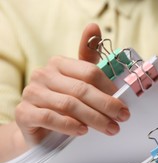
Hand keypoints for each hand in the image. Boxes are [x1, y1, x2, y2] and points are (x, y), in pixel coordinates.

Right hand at [15, 24, 129, 146]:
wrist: (39, 130)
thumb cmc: (64, 104)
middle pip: (82, 89)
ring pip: (69, 104)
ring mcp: (32, 93)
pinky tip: (83, 132)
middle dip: (106, 105)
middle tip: (122, 118)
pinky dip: (69, 125)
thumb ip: (89, 62)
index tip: (124, 105)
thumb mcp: (79, 83)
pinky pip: (49, 117)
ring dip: (94, 119)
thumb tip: (94, 27)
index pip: (90, 72)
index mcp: (59, 64)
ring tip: (110, 129)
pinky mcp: (24, 113)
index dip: (109, 89)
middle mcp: (43, 75)